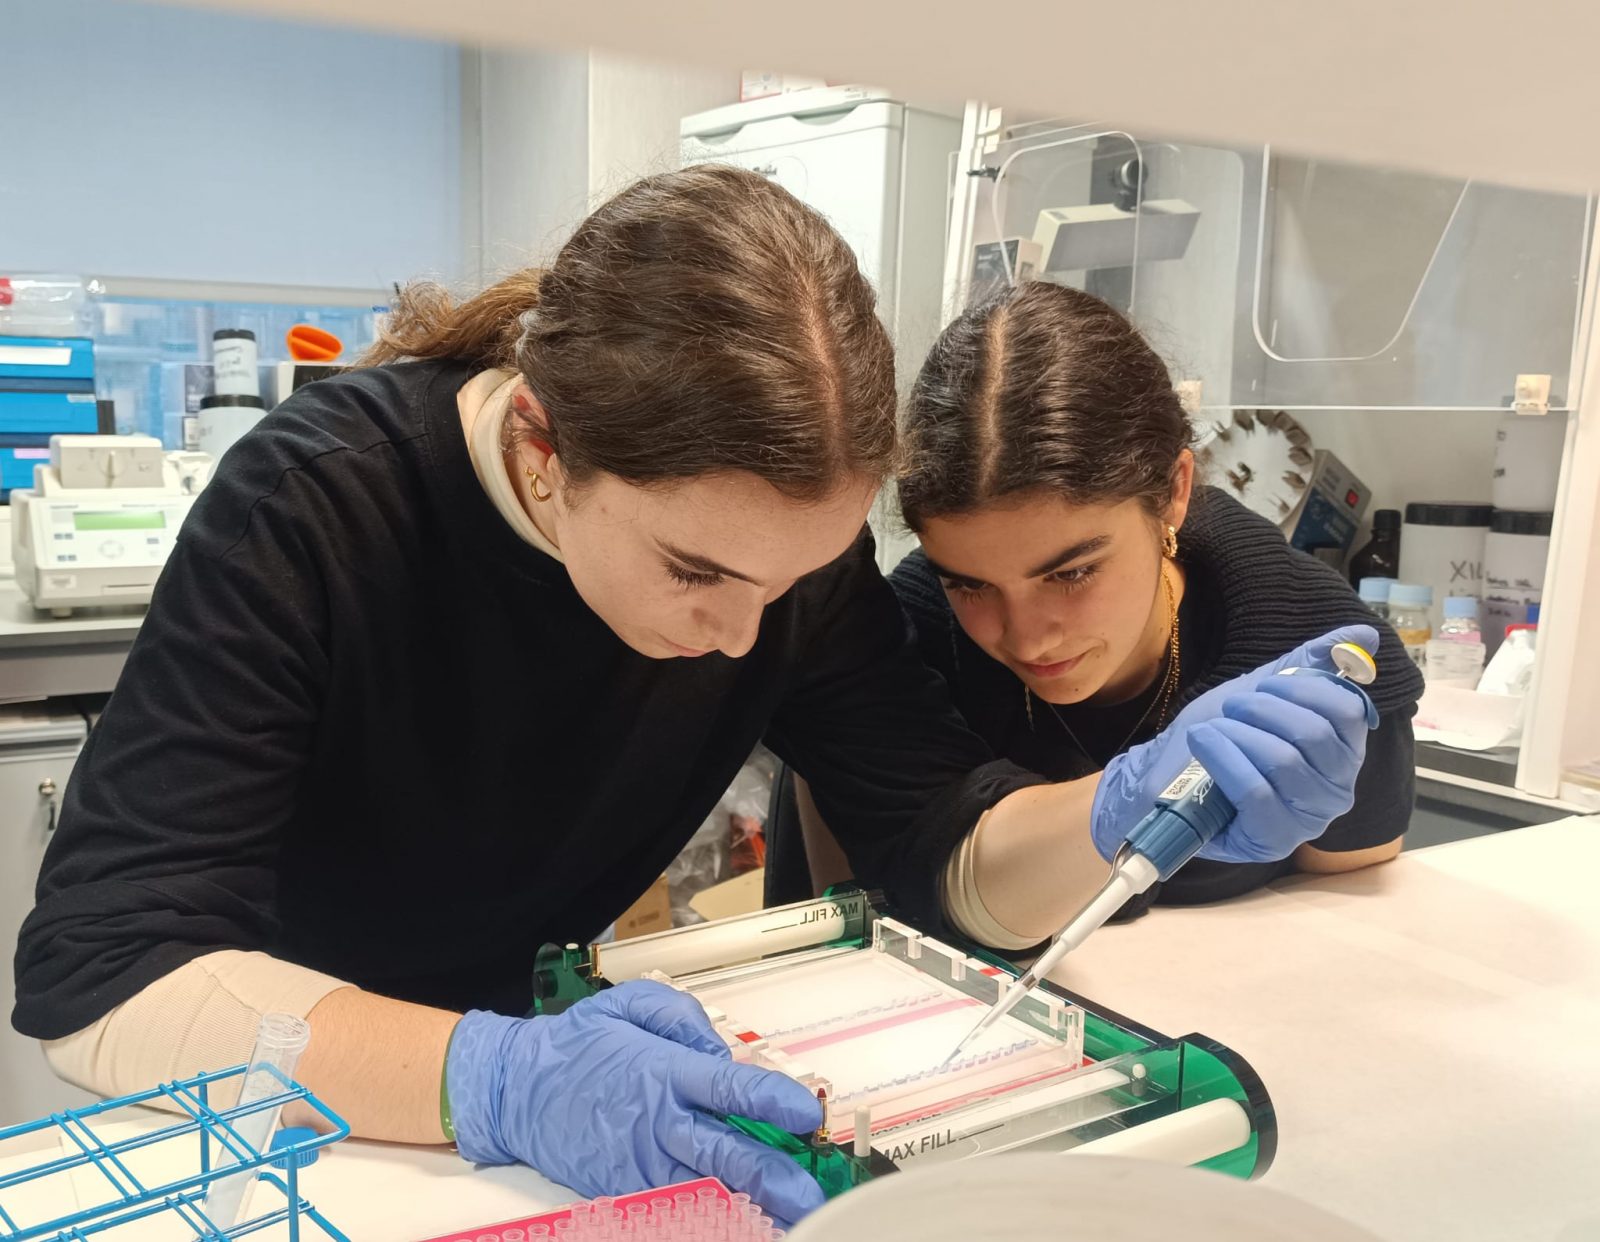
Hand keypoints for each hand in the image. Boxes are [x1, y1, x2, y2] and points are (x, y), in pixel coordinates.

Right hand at [447, 980, 825, 1224]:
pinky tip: (739, 1220)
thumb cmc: (577, 1043)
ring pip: (707, 1189)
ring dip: (750, 1204)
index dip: (773, 1102)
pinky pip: (675, 1206)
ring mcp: (641, 1161)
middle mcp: (659, 1120)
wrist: (516, 1089)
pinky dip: (710, 1215)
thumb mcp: (629, 1003)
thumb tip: (720, 1053)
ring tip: (787, 1217)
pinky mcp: (624, 1188)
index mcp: (665, 1070)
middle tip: (809, 1191)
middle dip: (774, 1175)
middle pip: (728, 1153)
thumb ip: (683, 1018)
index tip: (805, 1113)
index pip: (732, 1089)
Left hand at [1092, 625, 1378, 863]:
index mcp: (1343, 753)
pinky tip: (1203, 743)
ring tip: (1212, 729)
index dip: (1301, 688)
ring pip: (1283, 760)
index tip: (1263, 686)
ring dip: (1237, 733)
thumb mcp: (1263, 692)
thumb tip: (1364, 634)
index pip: (1347, 710)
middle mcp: (1336, 791)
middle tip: (1232, 707)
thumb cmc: (1221, 737)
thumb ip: (1311, 664)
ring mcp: (1306, 821)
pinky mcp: (1271, 840)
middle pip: (1314, 733)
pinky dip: (1223, 758)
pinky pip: (1255, 791)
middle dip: (1262, 710)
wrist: (1165, 775)